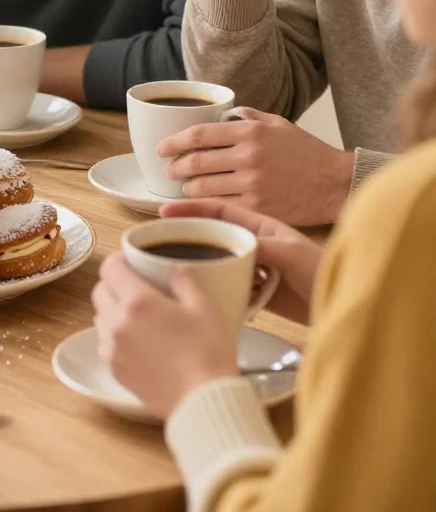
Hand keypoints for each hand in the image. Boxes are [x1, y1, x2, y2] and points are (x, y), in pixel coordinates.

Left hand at [93, 252, 237, 419]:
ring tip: (136, 316)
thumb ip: (184, 282)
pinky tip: (137, 342)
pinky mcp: (115, 371)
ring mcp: (113, 349)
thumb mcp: (204, 308)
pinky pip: (105, 344)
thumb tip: (175, 270)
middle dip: (114, 284)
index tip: (132, 262)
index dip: (119, 260)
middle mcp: (117, 323)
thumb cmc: (208, 353)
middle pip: (100, 291)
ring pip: (99, 318)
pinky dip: (114, 337)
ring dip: (112, 311)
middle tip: (136, 287)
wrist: (204, 402)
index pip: (110, 268)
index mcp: (137, 301)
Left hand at [157, 107, 353, 225]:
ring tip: (185, 187)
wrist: (337, 183)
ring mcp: (252, 184)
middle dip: (175, 167)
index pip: (199, 135)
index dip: (173, 142)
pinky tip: (202, 204)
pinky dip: (206, 206)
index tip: (161, 148)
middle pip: (195, 162)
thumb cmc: (308, 153)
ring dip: (187, 189)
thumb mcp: (279, 124)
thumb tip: (223, 114)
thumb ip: (248, 117)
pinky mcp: (258, 208)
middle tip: (169, 170)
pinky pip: (220, 207)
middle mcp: (248, 156)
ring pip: (203, 187)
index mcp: (250, 132)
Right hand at [162, 199, 322, 323]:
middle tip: (163, 241)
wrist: (348, 303)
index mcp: (261, 225)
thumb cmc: (325, 271)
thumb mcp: (290, 252)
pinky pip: (229, 286)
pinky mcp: (258, 292)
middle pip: (213, 234)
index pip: (219, 210)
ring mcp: (255, 268)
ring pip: (218, 261)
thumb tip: (225, 244)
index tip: (165, 210)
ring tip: (180, 271)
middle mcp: (255, 243)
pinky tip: (210, 295)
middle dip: (189, 235)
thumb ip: (258, 245)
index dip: (191, 208)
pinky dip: (218, 289)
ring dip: (202, 265)